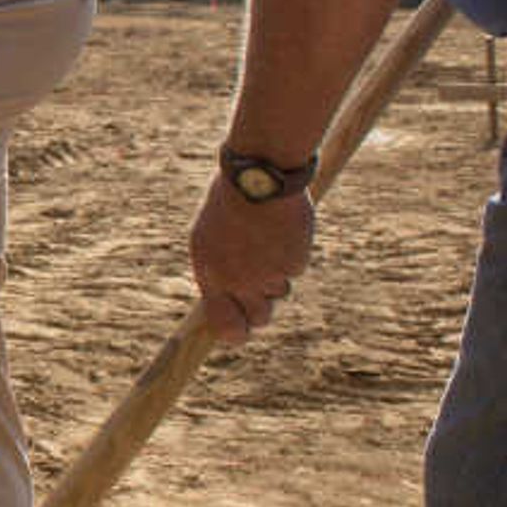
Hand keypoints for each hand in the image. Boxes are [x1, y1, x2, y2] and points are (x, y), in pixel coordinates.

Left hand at [188, 174, 313, 343]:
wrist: (258, 174)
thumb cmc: (231, 199)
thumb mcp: (211, 235)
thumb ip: (219, 269)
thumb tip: (228, 299)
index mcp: (209, 272)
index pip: (222, 323)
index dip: (235, 333)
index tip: (241, 332)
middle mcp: (236, 280)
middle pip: (259, 317)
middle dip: (264, 305)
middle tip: (265, 280)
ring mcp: (266, 274)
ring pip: (280, 292)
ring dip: (279, 274)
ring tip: (269, 239)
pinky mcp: (292, 264)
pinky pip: (296, 269)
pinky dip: (293, 253)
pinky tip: (284, 229)